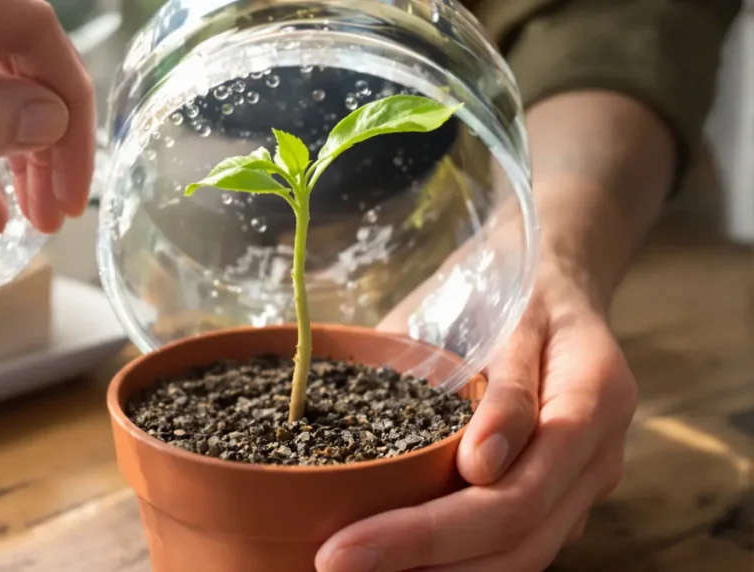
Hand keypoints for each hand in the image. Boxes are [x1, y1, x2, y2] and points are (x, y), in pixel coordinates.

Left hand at [315, 253, 638, 571]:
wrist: (552, 281)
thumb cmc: (512, 290)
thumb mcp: (501, 312)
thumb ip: (501, 388)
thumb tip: (480, 467)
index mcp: (593, 400)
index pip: (518, 492)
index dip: (433, 530)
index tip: (352, 543)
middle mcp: (598, 456)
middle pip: (519, 539)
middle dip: (422, 561)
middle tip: (335, 564)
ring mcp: (581, 484)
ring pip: (521, 558)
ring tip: (359, 570)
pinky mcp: (557, 498)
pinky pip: (514, 546)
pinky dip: (457, 561)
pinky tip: (397, 560)